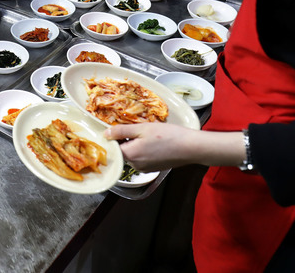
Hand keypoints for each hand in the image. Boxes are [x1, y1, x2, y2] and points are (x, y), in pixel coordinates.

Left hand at [104, 122, 227, 171]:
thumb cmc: (168, 136)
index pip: (113, 148)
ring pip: (132, 155)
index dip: (113, 138)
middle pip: (122, 152)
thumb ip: (121, 131)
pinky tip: (153, 142)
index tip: (116, 129)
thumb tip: (105, 134)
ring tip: (147, 134)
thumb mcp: (142, 128)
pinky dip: (144, 150)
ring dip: (135, 145)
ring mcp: (145, 169)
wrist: (191, 147)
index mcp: (131, 155)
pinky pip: (142, 159)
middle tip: (135, 129)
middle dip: (125, 140)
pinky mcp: (154, 168)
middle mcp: (136, 165)